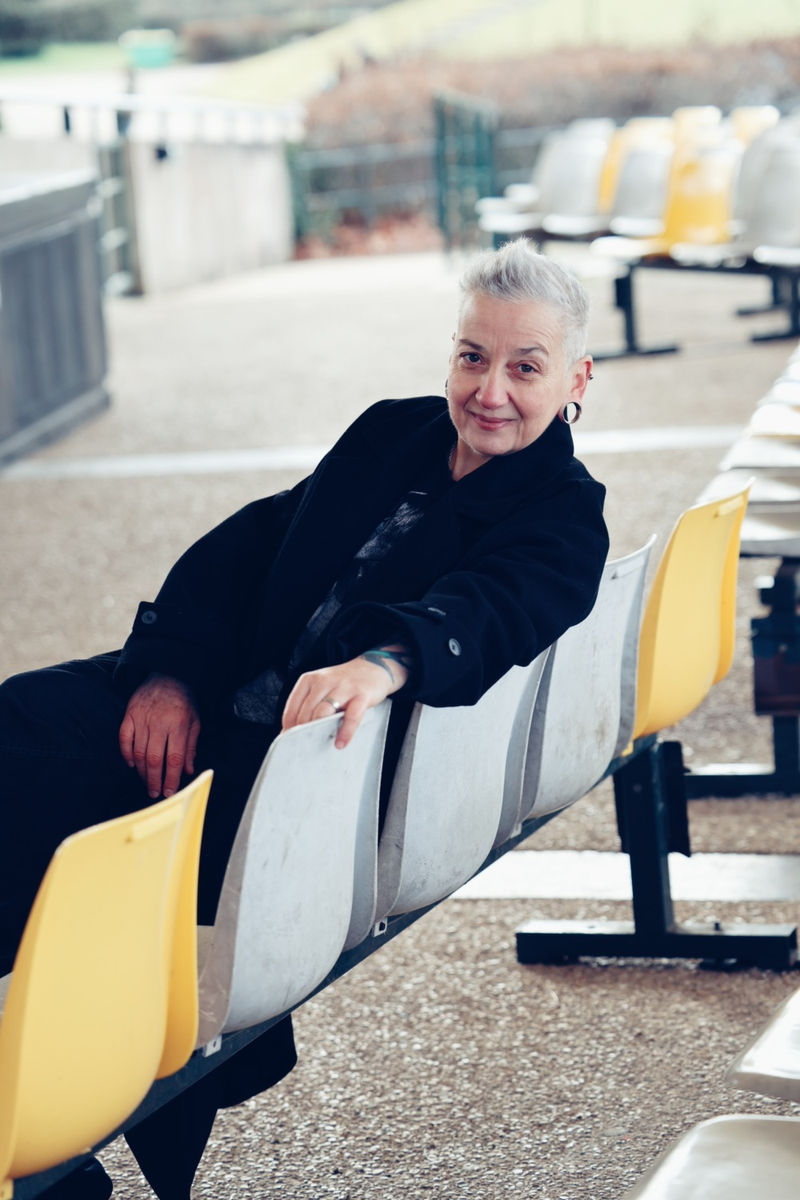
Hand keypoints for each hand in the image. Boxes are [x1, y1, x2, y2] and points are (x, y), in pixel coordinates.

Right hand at [119, 674, 200, 798]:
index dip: (171, 779)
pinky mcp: (130, 715)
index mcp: (178, 725)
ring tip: (146, 782)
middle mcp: (159, 723)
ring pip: (138, 752)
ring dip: (141, 771)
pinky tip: (132, 764)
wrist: (168, 675)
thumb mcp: (195, 722)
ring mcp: (142, 719)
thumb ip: (191, 746)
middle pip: (154, 760)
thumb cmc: (184, 702)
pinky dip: (126, 753)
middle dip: (154, 780)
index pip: (174, 759)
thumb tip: (187, 770)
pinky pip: (124, 738)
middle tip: (154, 793)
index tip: (169, 792)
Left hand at [281, 648, 409, 748]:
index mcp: (310, 680)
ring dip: (319, 733)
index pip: (292, 708)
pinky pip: (351, 717)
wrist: (373, 667)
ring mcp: (343, 687)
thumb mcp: (322, 687)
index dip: (289, 728)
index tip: (290, 741)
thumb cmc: (345, 683)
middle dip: (303, 733)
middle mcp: (324, 681)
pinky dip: (345, 732)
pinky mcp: (361, 695)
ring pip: (323, 713)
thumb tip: (292, 731)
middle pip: (306, 712)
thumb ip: (307, 704)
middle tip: (305, 748)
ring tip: (320, 746)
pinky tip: (341, 743)